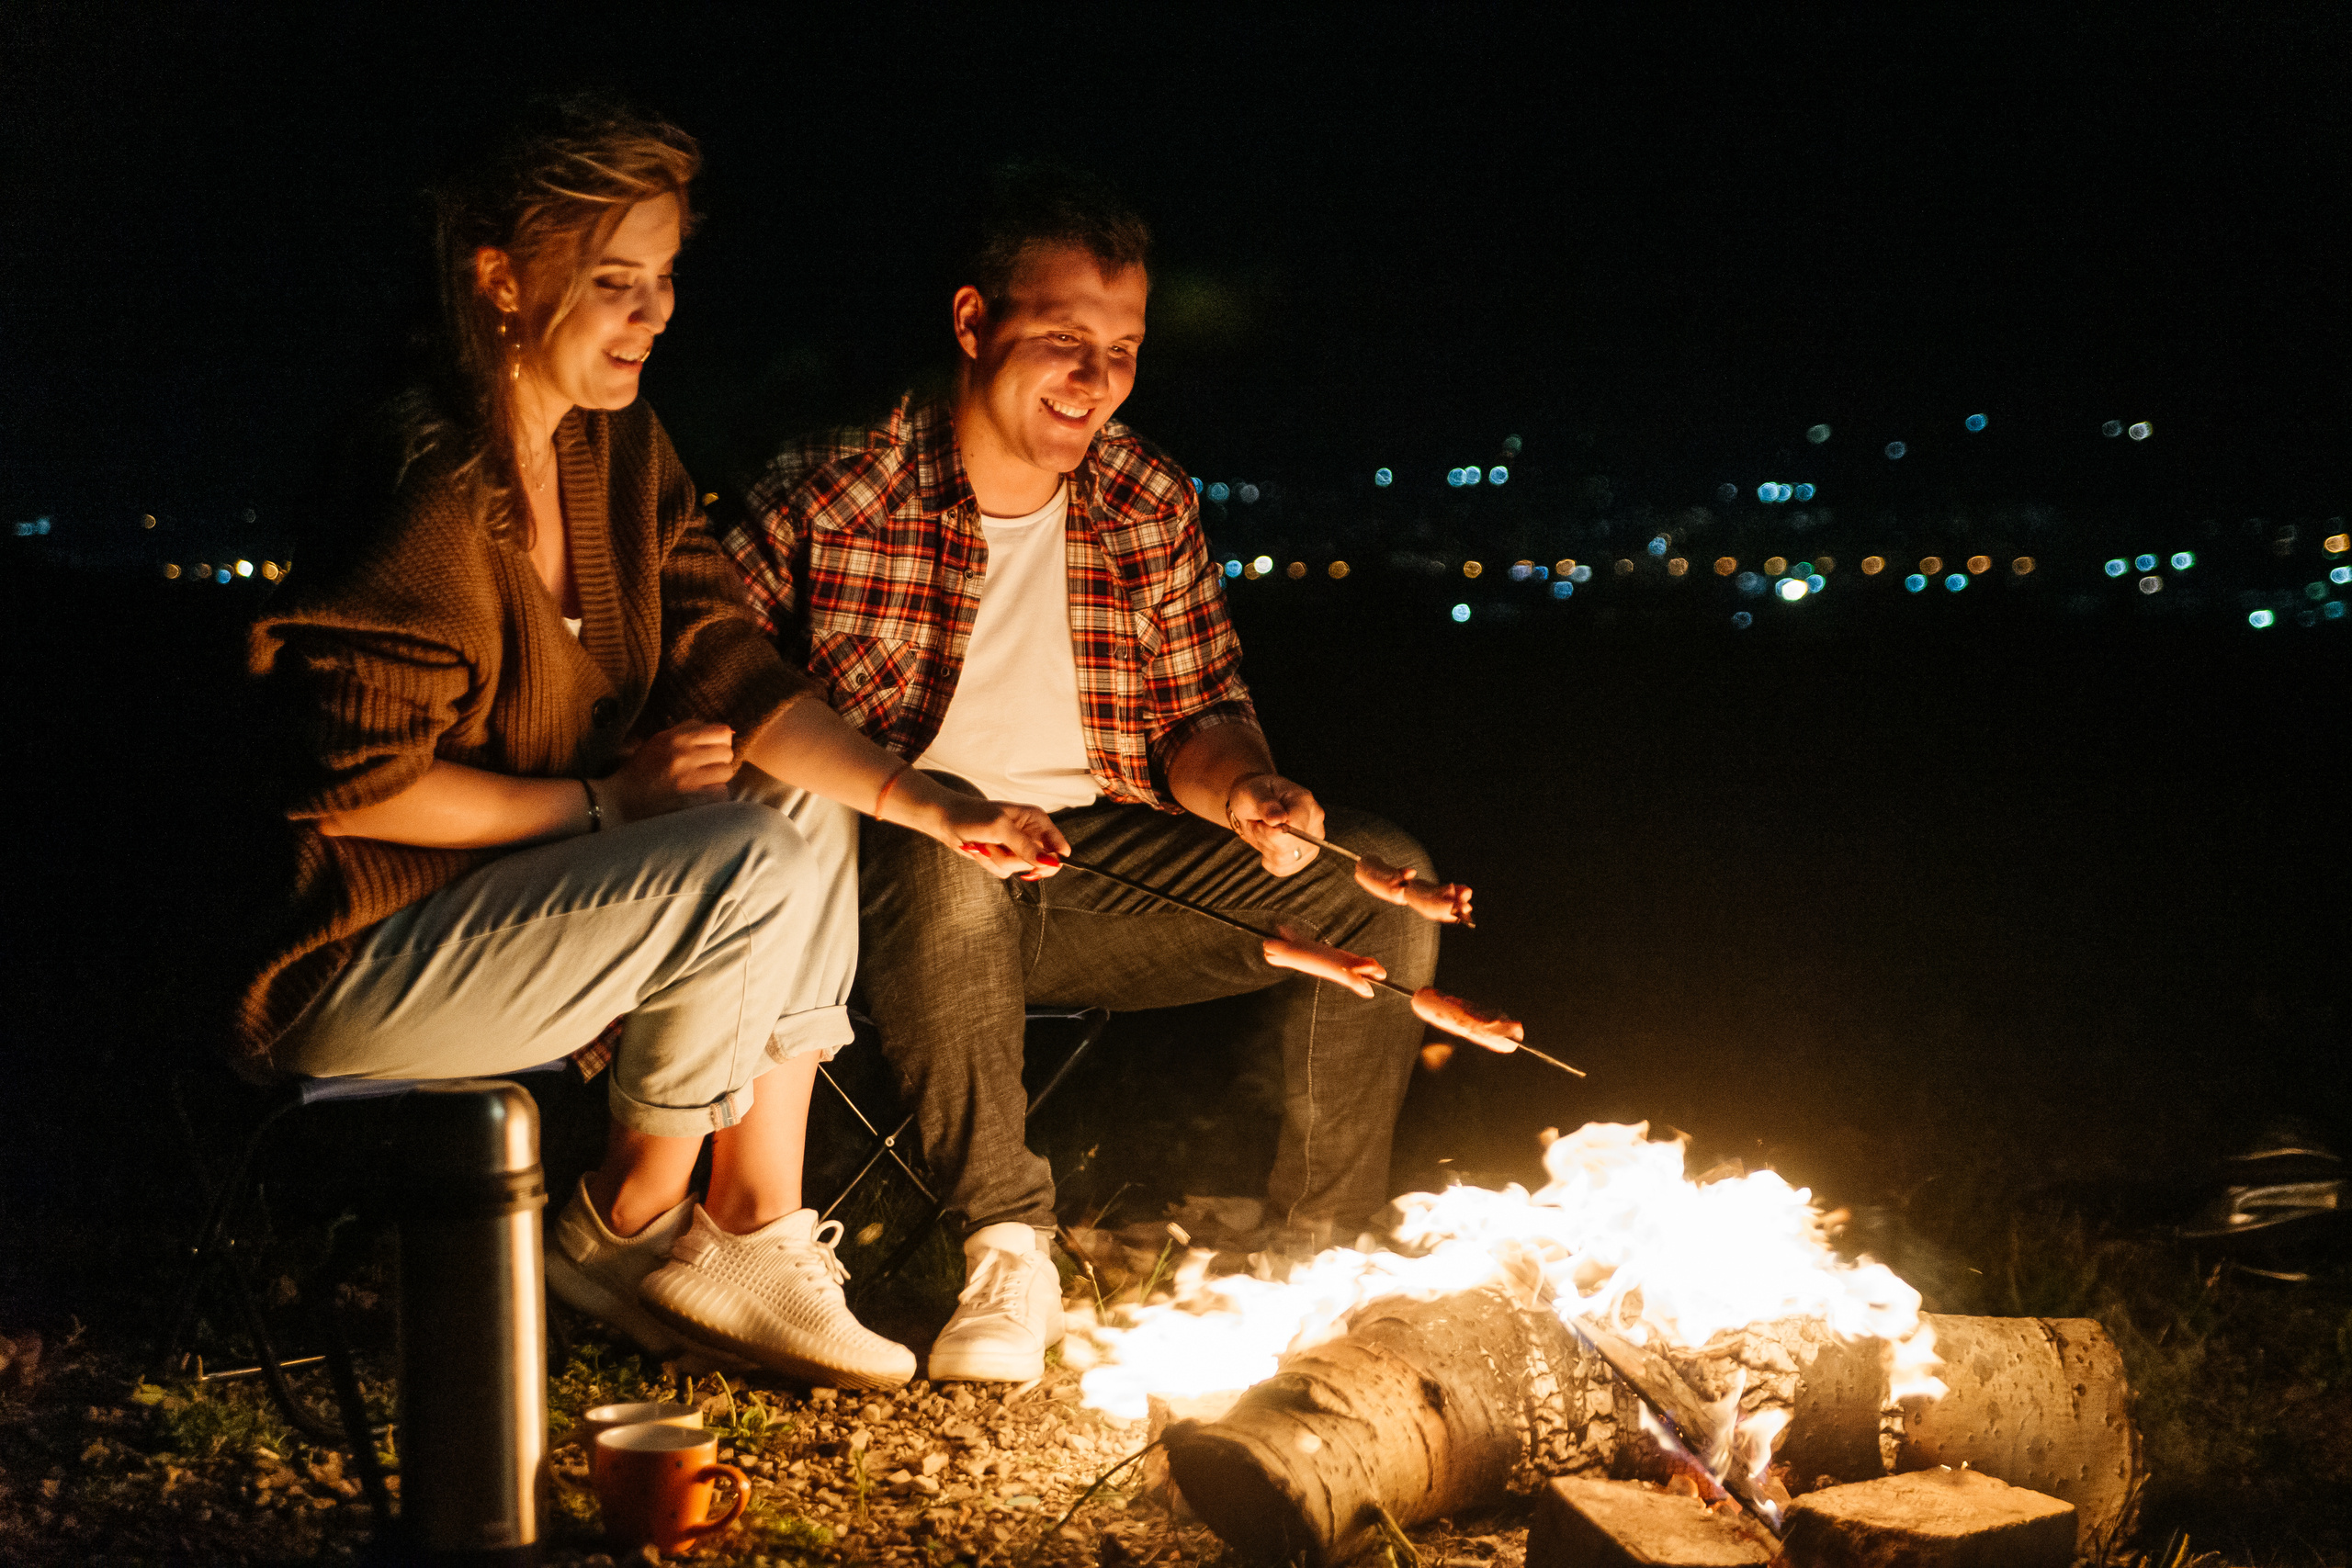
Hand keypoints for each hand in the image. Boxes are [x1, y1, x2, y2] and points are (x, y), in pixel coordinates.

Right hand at [601, 722, 735, 825]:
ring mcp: (687, 779)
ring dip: (718, 779)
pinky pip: (720, 793)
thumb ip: (688, 732)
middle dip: (720, 760)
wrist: (619, 801)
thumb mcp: (659, 742)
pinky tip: (699, 796)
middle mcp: (682, 755)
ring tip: (703, 783)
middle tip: (707, 768)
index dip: (722, 741)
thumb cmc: (640, 771)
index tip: (714, 749)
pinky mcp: (690, 801)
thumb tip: (725, 732)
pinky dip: (713, 795)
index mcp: (674, 737)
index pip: (721, 731)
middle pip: (727, 752)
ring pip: (726, 772)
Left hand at [919, 790, 1070, 880]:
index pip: (1059, 847)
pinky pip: (1005, 872)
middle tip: (999, 847)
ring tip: (986, 845)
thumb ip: (1026, 846)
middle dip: (1016, 860)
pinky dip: (990, 864)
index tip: (1033, 863)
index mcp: (1037, 820)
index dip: (1050, 860)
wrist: (947, 821)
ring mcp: (1017, 847)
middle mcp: (1030, 834)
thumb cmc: (973, 816)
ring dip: (998, 861)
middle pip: (1040, 864)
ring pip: (1020, 869)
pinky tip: (981, 850)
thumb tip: (1052, 863)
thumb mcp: (1001, 828)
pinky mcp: (1004, 857)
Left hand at [1225, 772, 1325, 876]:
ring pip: (1283, 860)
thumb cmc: (1255, 794)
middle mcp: (1314, 823)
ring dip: (1265, 848)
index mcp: (1305, 803)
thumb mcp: (1253, 793)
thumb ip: (1265, 804)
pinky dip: (1268, 859)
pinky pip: (1282, 869)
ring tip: (1264, 830)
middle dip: (1265, 838)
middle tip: (1260, 823)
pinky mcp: (1304, 857)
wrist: (1256, 803)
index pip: (1296, 829)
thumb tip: (1279, 819)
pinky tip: (1268, 842)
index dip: (1271, 831)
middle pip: (1288, 848)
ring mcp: (1312, 842)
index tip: (1262, 821)